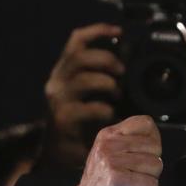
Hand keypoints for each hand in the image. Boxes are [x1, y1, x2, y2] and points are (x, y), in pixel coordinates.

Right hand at [45, 23, 125, 164]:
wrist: (57, 154)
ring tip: (117, 95)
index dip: (97, 31)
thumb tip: (128, 65)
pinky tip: (110, 115)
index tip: (119, 31)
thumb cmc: (79, 124)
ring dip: (107, 84)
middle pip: (79, 57)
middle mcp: (58, 82)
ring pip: (82, 80)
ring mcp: (58, 100)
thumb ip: (102, 79)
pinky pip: (86, 108)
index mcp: (65, 72)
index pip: (76, 41)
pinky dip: (103, 109)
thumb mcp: (89, 96)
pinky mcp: (62, 119)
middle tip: (122, 72)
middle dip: (105, 59)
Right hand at [75, 116, 161, 185]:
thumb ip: (130, 142)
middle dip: (150, 166)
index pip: (146, 123)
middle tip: (131, 177)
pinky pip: (152, 185)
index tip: (140, 157)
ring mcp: (112, 163)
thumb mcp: (110, 155)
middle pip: (155, 147)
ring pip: (156, 166)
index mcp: (108, 135)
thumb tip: (155, 136)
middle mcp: (108, 146)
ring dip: (147, 182)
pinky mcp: (119, 182)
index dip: (152, 142)